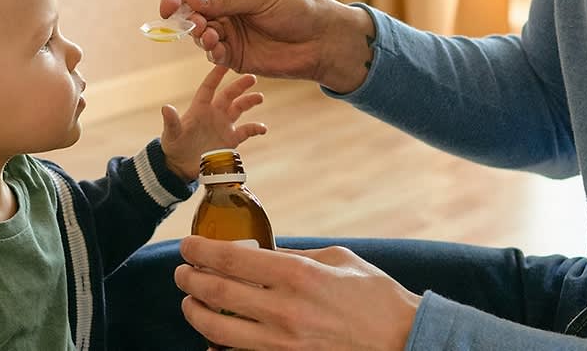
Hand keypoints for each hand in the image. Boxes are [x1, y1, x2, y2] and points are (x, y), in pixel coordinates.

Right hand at [160, 0, 375, 92]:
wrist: (323, 40)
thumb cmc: (299, 7)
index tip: (168, 7)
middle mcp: (224, 6)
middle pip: (188, 10)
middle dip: (186, 18)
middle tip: (197, 25)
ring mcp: (228, 31)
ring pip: (197, 33)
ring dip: (198, 35)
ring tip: (211, 37)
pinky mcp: (234, 54)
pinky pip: (211, 53)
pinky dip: (210, 51)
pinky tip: (219, 49)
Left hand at [160, 65, 266, 181]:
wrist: (181, 166)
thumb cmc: (173, 147)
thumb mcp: (171, 134)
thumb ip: (171, 121)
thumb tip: (166, 108)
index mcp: (199, 109)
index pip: (209, 87)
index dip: (216, 75)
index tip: (225, 63)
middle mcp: (213, 114)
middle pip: (228, 95)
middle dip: (239, 85)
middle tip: (251, 77)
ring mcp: (223, 126)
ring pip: (239, 108)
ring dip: (249, 101)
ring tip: (259, 97)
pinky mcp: (231, 140)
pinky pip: (246, 131)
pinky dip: (255, 128)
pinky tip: (263, 128)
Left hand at [175, 236, 420, 350]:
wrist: (404, 341)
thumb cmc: (374, 297)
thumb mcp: (336, 259)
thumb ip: (293, 255)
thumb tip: (258, 252)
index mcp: (298, 276)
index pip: (230, 260)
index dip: (199, 250)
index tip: (187, 246)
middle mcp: (285, 310)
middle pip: (215, 293)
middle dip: (188, 280)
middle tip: (182, 272)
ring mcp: (283, 344)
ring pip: (217, 331)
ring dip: (194, 313)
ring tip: (190, 301)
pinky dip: (218, 347)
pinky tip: (213, 336)